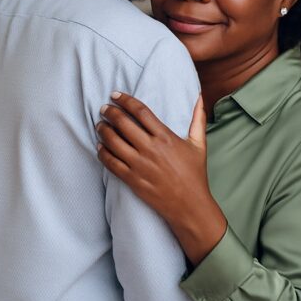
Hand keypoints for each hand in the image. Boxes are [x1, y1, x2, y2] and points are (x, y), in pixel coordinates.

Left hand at [96, 92, 225, 265]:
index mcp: (166, 138)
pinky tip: (100, 146)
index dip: (126, 100)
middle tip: (104, 108)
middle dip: (110, 112)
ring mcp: (140, 165)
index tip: (116, 95)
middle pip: (123, 124)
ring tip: (100, 125)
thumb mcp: (199, 144)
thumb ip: (198, 119)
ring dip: (103, 130)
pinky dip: (102, 152)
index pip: (141, 112)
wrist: (189, 205)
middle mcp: (151, 149)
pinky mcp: (132, 179)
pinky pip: (111, 163)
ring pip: (113, 142)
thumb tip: (200, 96)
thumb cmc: (195, 174)